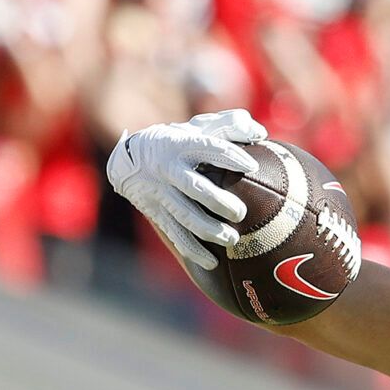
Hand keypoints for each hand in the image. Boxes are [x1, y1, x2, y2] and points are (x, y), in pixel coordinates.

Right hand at [107, 109, 265, 270]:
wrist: (129, 159)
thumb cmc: (179, 142)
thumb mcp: (197, 128)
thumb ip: (228, 126)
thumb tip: (260, 132)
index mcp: (182, 144)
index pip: (208, 147)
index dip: (230, 156)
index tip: (252, 166)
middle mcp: (169, 168)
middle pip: (195, 187)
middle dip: (218, 201)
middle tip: (240, 212)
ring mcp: (160, 191)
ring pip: (184, 214)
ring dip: (208, 230)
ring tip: (231, 239)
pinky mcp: (154, 211)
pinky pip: (173, 233)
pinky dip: (192, 249)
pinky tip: (211, 263)